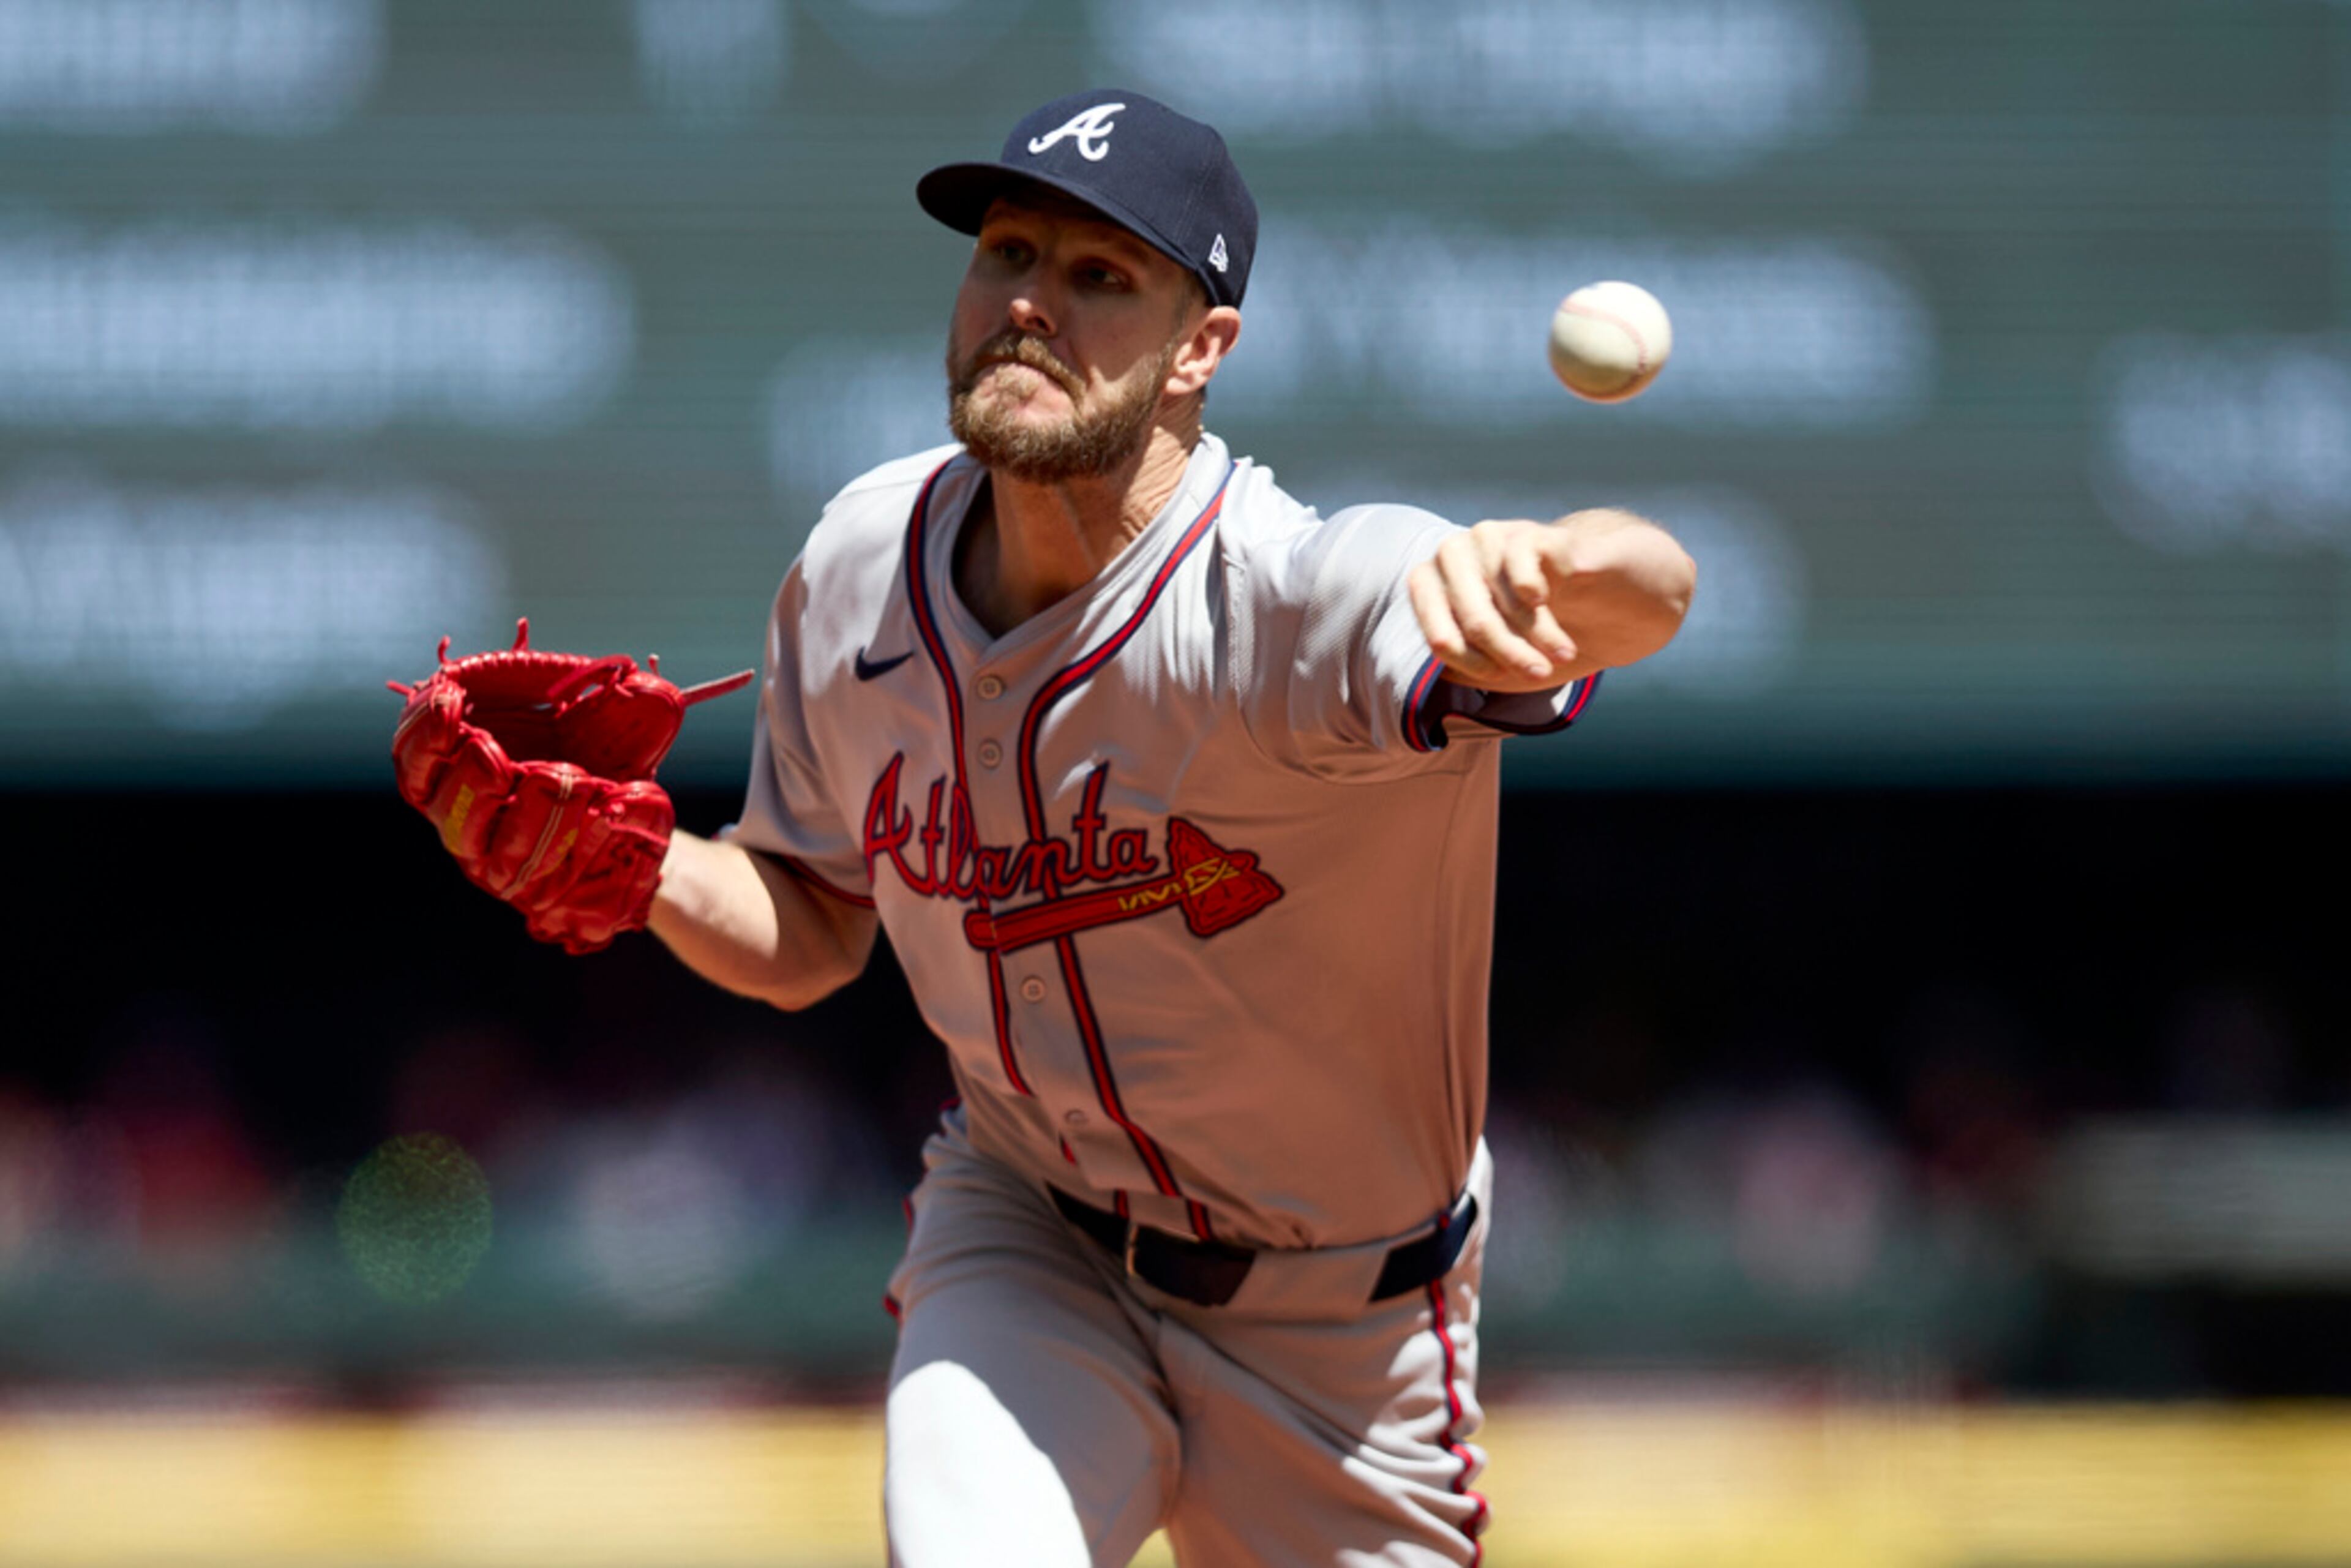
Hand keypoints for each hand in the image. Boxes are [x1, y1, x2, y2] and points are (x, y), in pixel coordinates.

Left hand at [1406, 511, 1694, 693]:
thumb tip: (1437, 675)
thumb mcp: (1501, 663)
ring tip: (1563, 655)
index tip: (1496, 677)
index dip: (1464, 659)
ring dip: (1532, 634)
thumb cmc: (1544, 635)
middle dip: (1505, 651)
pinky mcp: (1534, 533)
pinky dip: (1539, 605)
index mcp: (1438, 587)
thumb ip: (1462, 668)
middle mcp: (1457, 555)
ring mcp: (1494, 539)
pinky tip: (1553, 606)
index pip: (1434, 629)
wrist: (1613, 597)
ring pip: (1497, 598)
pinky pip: (1522, 572)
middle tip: (1540, 674)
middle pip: (1470, 617)